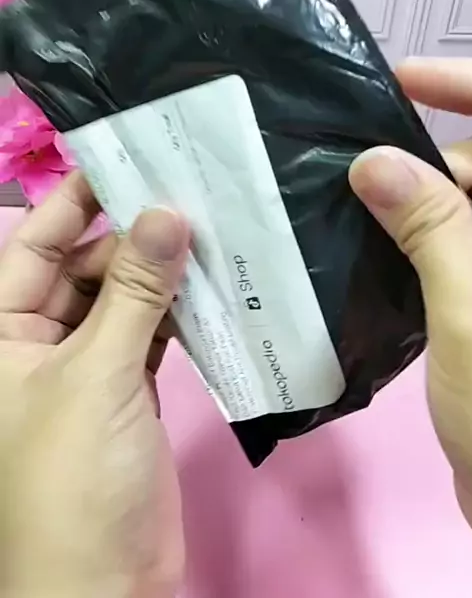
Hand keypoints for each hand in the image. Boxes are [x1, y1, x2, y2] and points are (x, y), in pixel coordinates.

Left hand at [0, 172, 188, 597]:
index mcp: (1, 332)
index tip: (126, 156)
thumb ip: (132, 291)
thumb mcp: (96, 375)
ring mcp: (86, 368)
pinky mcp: (127, 392)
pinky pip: (150, 333)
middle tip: (190, 194)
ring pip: (122, 300)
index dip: (74, 200)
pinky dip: (177, 312)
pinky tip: (212, 286)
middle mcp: (36, 342)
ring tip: (211, 229)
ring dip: (160, 272)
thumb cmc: (73, 477)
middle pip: (84, 267)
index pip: (35, 245)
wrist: (103, 588)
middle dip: (131, 236)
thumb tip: (165, 211)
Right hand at [349, 57, 471, 536]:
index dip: (469, 87)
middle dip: (433, 157)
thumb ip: (432, 227)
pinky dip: (420, 237)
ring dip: (418, 198)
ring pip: (468, 206)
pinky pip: (457, 247)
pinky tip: (374, 239)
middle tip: (357, 167)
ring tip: (349, 196)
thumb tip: (377, 160)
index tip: (408, 78)